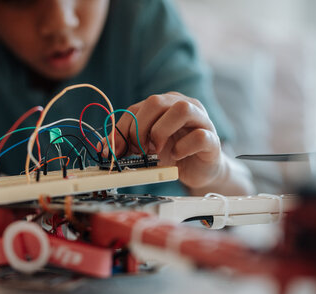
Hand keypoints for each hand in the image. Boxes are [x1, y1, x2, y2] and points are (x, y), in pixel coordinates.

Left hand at [100, 92, 222, 189]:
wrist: (198, 170)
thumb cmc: (171, 154)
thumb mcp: (144, 147)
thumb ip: (125, 144)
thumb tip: (103, 147)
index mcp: (164, 104)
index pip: (136, 108)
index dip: (121, 130)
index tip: (114, 152)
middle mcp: (183, 105)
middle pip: (156, 101)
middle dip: (140, 128)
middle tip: (139, 149)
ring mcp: (201, 120)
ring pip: (181, 109)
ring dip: (161, 132)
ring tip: (157, 150)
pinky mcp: (213, 139)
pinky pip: (199, 136)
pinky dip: (183, 148)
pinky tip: (177, 156)